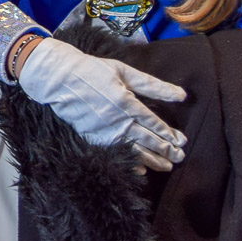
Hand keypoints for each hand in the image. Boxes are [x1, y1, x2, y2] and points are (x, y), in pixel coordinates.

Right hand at [16, 37, 187, 170]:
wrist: (59, 78)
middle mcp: (118, 120)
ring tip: (167, 167)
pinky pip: (116, 152)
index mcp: (127, 102)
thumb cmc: (92, 70)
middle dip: (166, 150)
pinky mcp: (94, 135)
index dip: (169, 133)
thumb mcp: (125, 72)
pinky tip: (141, 170)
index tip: (182, 141)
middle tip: (180, 157)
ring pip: (134, 149)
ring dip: (152, 160)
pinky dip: (129, 162)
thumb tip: (181, 95)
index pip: (154, 123)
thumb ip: (153, 85)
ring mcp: (105, 130)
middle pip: (147, 139)